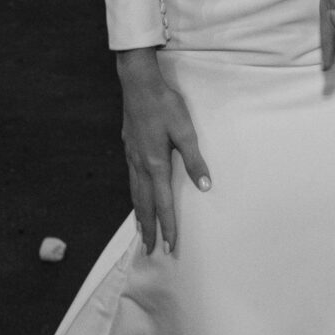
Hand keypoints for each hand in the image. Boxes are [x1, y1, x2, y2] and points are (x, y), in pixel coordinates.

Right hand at [116, 47, 209, 254]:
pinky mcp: (129, 149)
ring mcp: (132, 158)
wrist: (138, 84)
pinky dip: (135, 197)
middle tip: (150, 251)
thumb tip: (205, 186)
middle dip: (149, 229)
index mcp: (156, 165)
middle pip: (144, 205)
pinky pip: (131, 181)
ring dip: (140, 215)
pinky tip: (137, 197)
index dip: (168, 227)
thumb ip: (194, 160)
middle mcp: (140, 166)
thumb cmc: (165, 105)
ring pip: (135, 195)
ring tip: (142, 231)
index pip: (163, 204)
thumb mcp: (185, 131)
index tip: (171, 246)